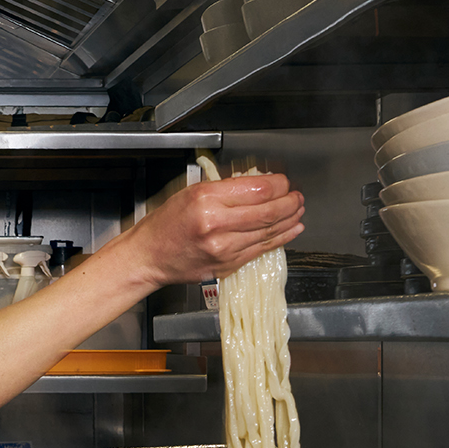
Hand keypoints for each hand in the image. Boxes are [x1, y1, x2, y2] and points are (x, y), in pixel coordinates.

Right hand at [129, 175, 304, 286]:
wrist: (149, 257)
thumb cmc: (166, 224)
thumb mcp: (191, 192)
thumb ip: (225, 188)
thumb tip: (259, 185)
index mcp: (206, 200)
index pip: (258, 190)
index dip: (279, 184)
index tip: (284, 182)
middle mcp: (216, 225)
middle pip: (269, 211)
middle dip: (290, 202)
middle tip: (298, 196)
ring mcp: (223, 249)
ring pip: (269, 232)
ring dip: (290, 220)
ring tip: (298, 210)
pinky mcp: (227, 265)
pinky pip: (261, 250)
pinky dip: (281, 238)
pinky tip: (291, 230)